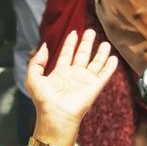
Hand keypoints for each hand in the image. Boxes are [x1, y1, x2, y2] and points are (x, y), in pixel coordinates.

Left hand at [25, 30, 118, 144]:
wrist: (56, 114)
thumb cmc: (43, 99)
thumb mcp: (33, 77)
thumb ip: (36, 61)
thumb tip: (45, 46)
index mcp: (59, 72)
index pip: (67, 54)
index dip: (70, 43)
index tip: (74, 32)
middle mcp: (73, 75)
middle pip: (82, 55)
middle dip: (86, 43)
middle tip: (91, 31)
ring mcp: (85, 80)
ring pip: (95, 63)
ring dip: (100, 53)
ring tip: (105, 42)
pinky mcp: (95, 86)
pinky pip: (104, 74)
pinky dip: (109, 66)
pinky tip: (113, 57)